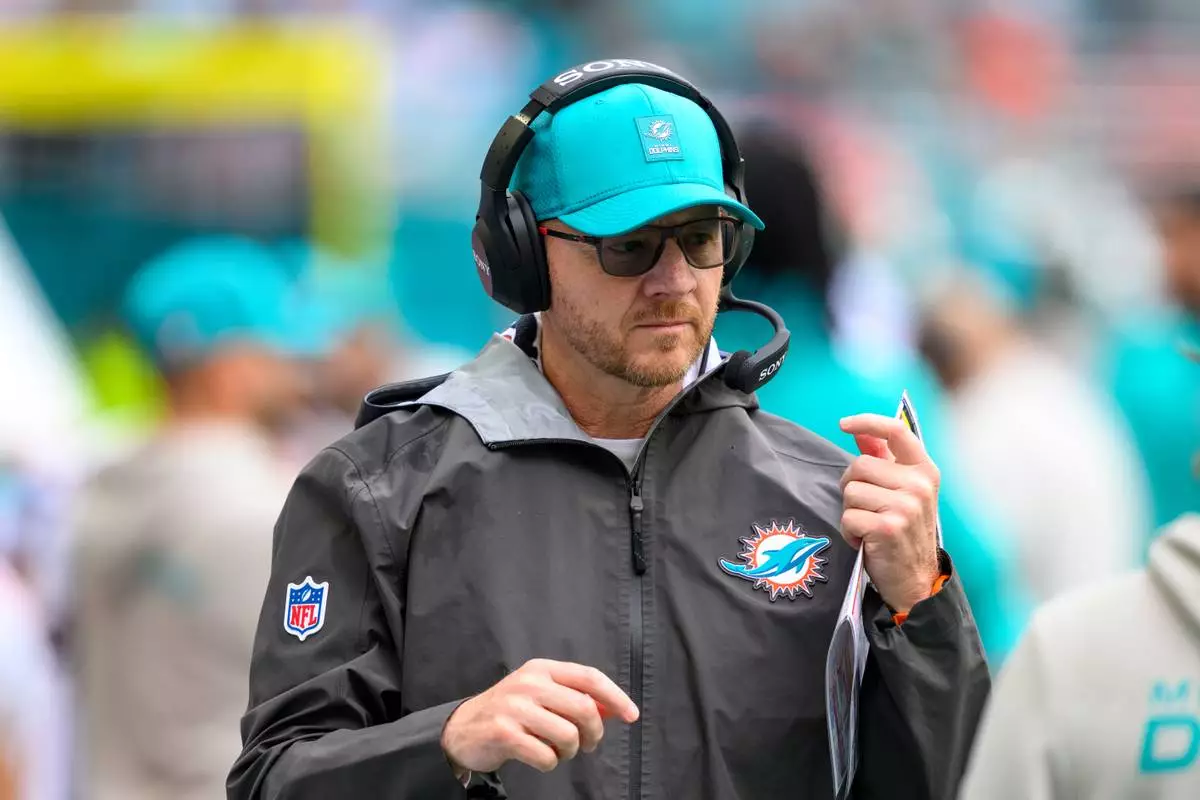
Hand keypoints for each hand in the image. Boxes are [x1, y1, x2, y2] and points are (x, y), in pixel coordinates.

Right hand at [441, 658, 638, 775]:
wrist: (462, 730)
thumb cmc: (510, 712)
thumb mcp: (540, 695)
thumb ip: (574, 697)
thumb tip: (614, 708)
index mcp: (542, 669)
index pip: (590, 677)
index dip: (615, 697)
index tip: (631, 715)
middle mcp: (529, 683)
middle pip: (584, 708)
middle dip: (594, 733)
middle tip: (588, 745)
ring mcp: (515, 707)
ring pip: (568, 735)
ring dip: (570, 752)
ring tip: (558, 751)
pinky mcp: (504, 733)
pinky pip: (546, 756)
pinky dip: (550, 764)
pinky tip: (539, 757)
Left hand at [839, 413, 940, 615]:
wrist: (916, 580)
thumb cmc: (904, 532)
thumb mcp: (902, 492)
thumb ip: (883, 460)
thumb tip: (858, 432)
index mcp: (925, 471)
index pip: (897, 431)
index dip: (868, 422)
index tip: (845, 424)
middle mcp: (919, 485)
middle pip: (859, 465)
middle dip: (852, 487)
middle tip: (867, 508)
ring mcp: (906, 506)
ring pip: (850, 491)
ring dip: (850, 511)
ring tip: (868, 526)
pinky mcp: (889, 527)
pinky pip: (848, 516)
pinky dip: (849, 531)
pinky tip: (865, 541)